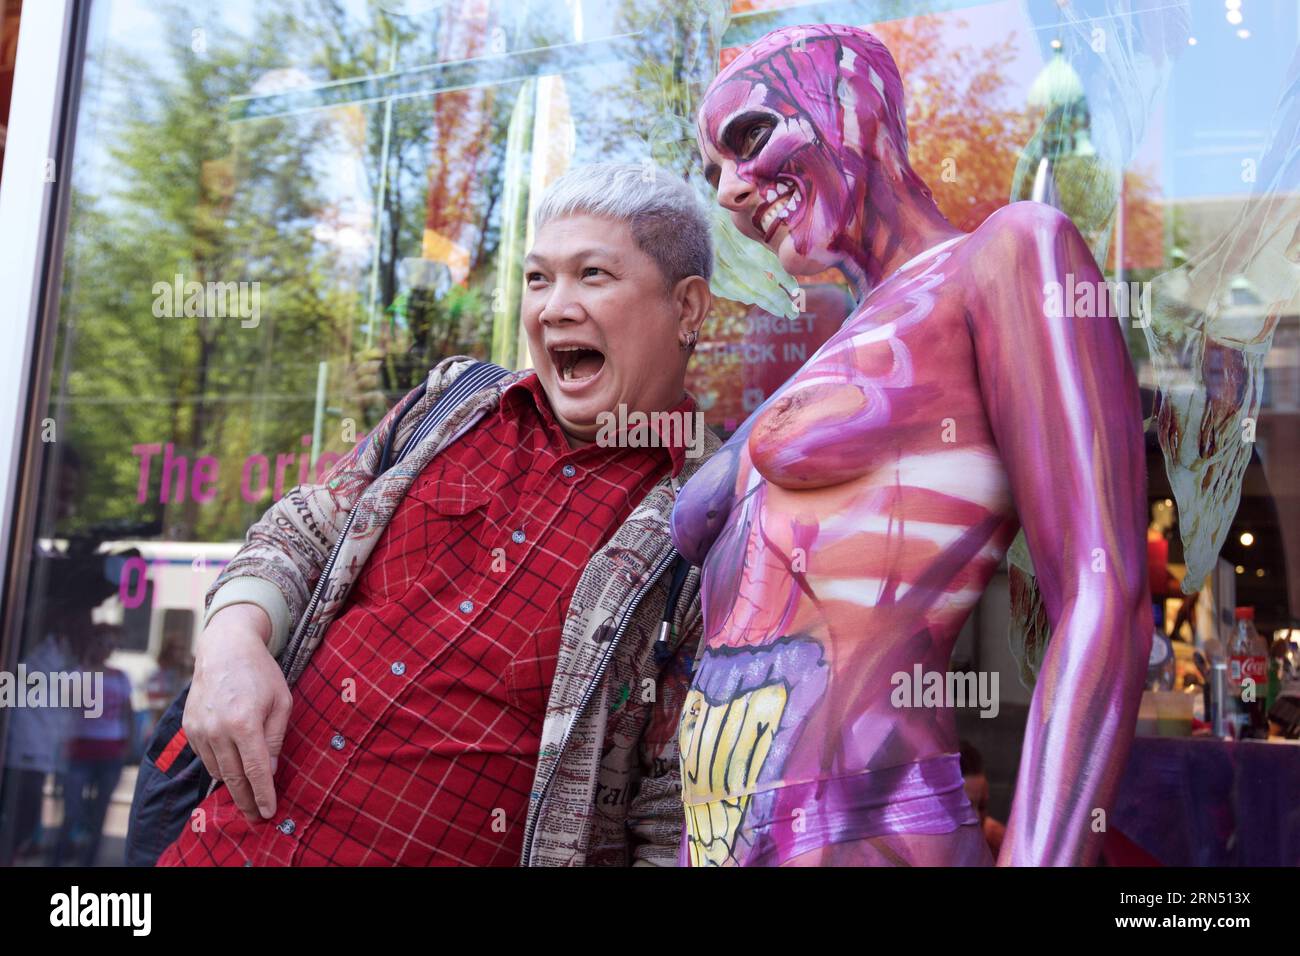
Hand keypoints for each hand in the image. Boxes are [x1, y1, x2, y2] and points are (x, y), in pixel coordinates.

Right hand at [183, 604, 292, 822]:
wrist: (224, 649)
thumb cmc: (260, 673)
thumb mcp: (281, 702)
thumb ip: (275, 738)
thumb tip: (269, 771)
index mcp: (244, 723)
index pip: (255, 770)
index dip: (263, 794)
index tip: (268, 812)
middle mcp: (217, 729)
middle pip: (232, 777)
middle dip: (245, 799)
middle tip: (256, 816)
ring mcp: (199, 729)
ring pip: (216, 770)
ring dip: (231, 784)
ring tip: (246, 795)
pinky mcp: (188, 728)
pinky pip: (204, 757)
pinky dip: (217, 765)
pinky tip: (230, 766)